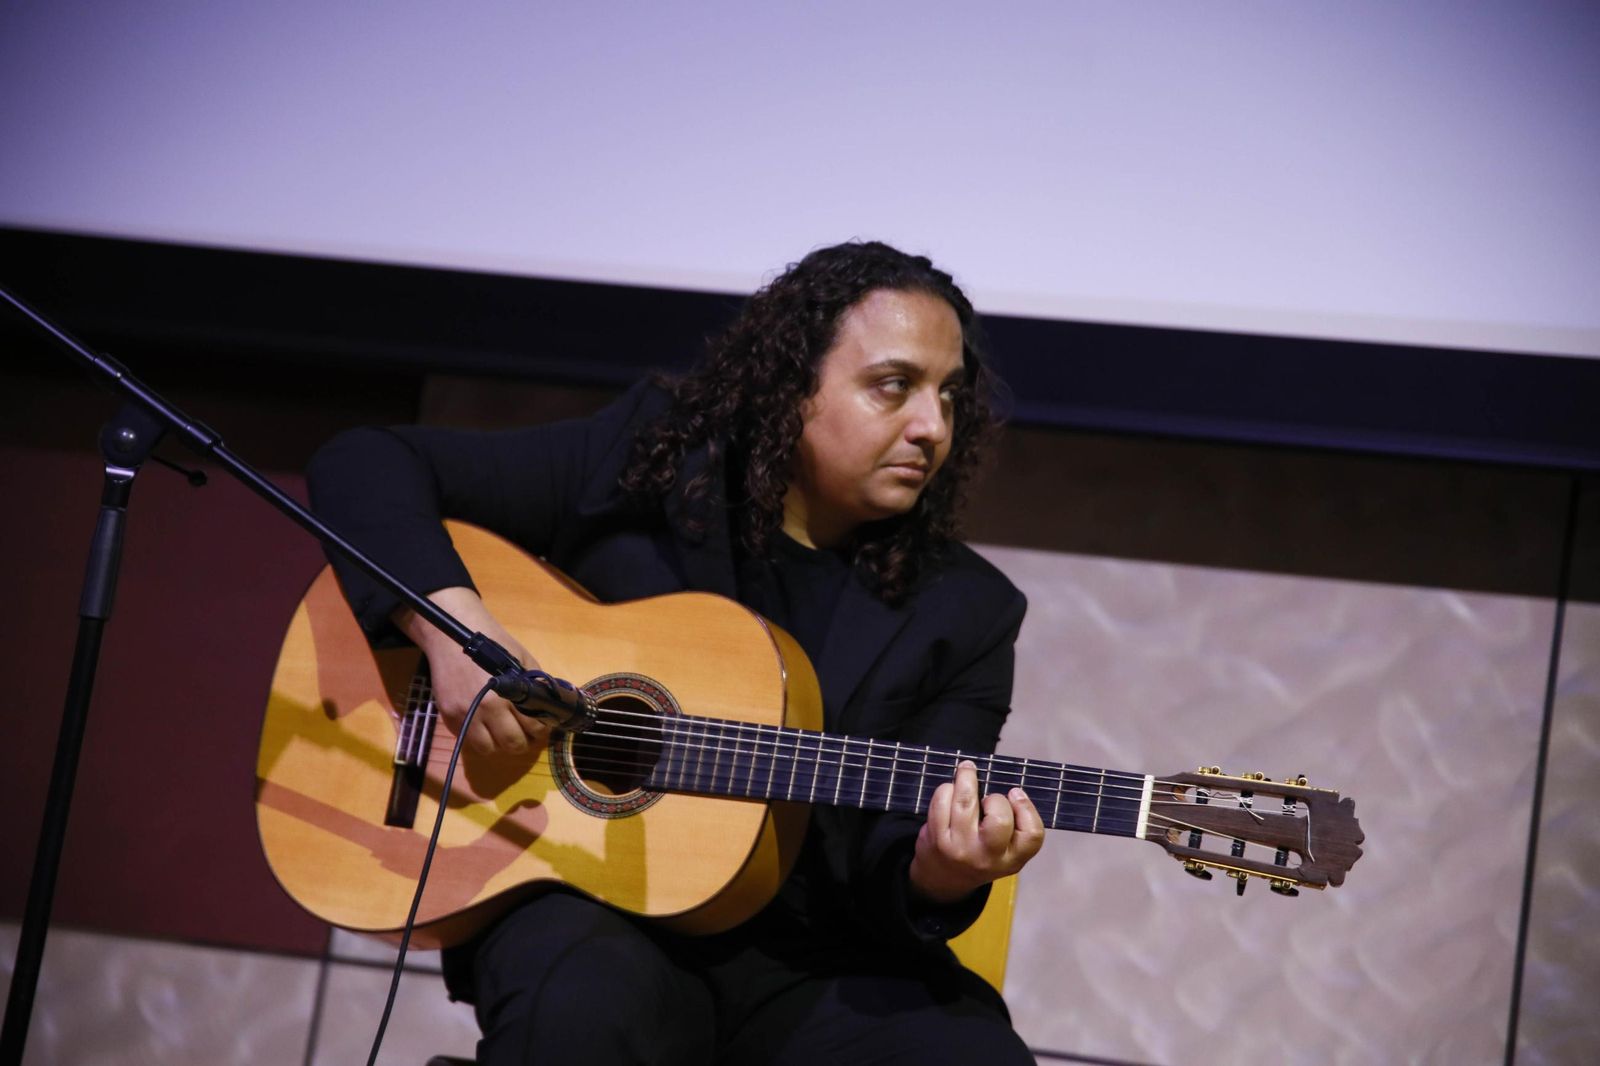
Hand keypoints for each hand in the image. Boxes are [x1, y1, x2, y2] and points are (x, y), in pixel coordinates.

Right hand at [392, 587, 550, 756]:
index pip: (532, 726)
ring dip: (498, 744)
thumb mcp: (521, 659)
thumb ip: (534, 684)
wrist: (451, 637)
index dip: (540, 728)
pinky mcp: (448, 717)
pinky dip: (478, 738)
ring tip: (502, 732)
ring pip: (488, 749)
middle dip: (523, 741)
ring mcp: (464, 715)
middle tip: (524, 732)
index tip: (540, 724)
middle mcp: (485, 709)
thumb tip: (547, 705)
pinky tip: (484, 725)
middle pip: (511, 744)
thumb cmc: (492, 644)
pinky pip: (467, 740)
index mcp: (507, 694)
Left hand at [909, 760, 1044, 904]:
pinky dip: (946, 789)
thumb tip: (1010, 791)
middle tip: (988, 797)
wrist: (943, 878)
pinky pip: (942, 801)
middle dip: (995, 799)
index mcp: (1012, 860)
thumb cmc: (980, 854)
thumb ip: (1014, 826)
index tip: (1015, 793)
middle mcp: (988, 858)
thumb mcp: (1006, 852)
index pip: (1032, 834)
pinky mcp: (937, 839)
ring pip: (965, 802)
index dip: (1026, 807)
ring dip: (966, 779)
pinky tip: (950, 791)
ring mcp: (960, 849)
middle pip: (1000, 820)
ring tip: (967, 771)